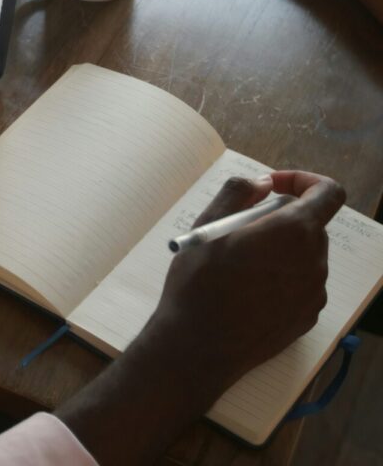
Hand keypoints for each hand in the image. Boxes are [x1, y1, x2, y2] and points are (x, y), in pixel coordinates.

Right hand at [55, 170, 343, 463]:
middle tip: (240, 227)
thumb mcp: (207, 225)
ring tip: (238, 260)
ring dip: (280, 247)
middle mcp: (314, 262)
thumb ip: (239, 193)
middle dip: (282, 216)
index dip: (303, 180)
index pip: (328, 192)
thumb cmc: (199, 281)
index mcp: (293, 232)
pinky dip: (282, 274)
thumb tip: (263, 182)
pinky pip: (302, 282)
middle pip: (312, 224)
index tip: (271, 187)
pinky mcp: (307, 318)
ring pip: (306, 254)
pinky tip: (247, 287)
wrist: (199, 347)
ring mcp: (314, 294)